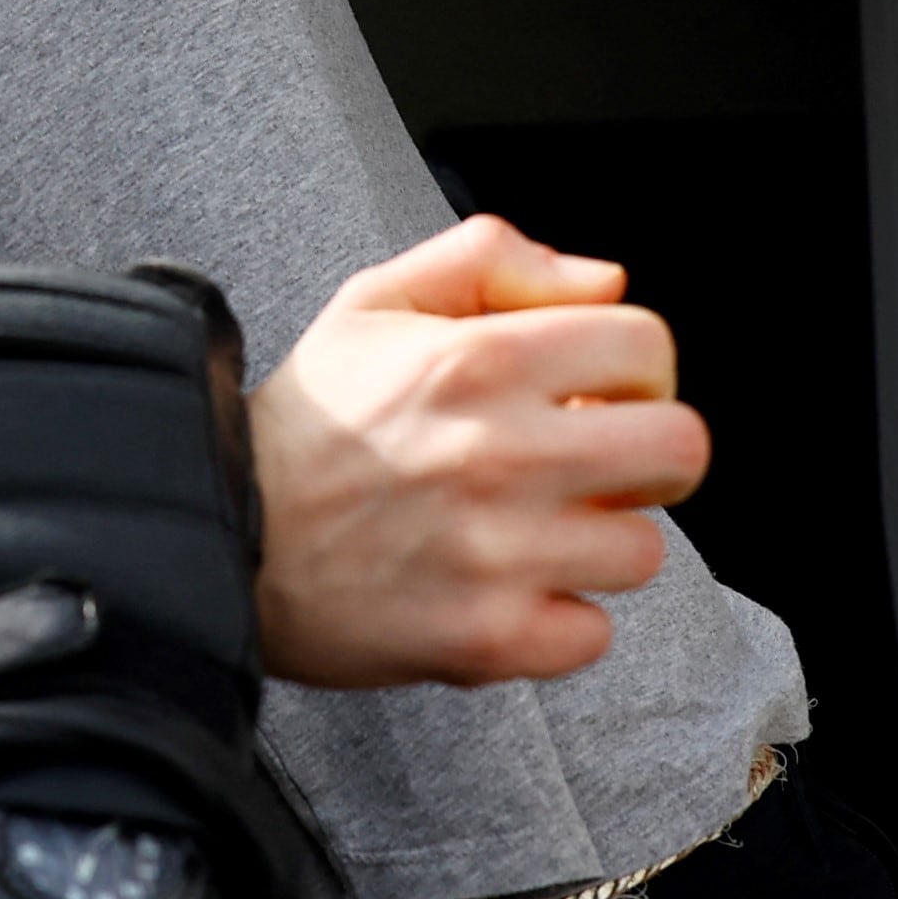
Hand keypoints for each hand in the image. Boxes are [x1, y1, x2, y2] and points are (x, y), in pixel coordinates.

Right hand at [248, 215, 706, 689]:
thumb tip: (604, 282)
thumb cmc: (306, 424)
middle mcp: (503, 452)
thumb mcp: (376, 303)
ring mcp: (502, 553)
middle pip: (681, 450)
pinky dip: (557, 620)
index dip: (633, 367)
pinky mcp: (488, 638)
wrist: (216, 537)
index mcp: (482, 358)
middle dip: (648, 454)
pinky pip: (591, 633)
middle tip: (594, 465)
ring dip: (597, 541)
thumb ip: (491, 260)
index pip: (648, 343)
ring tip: (532, 532)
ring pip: (642, 550)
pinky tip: (503, 590)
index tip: (596, 392)